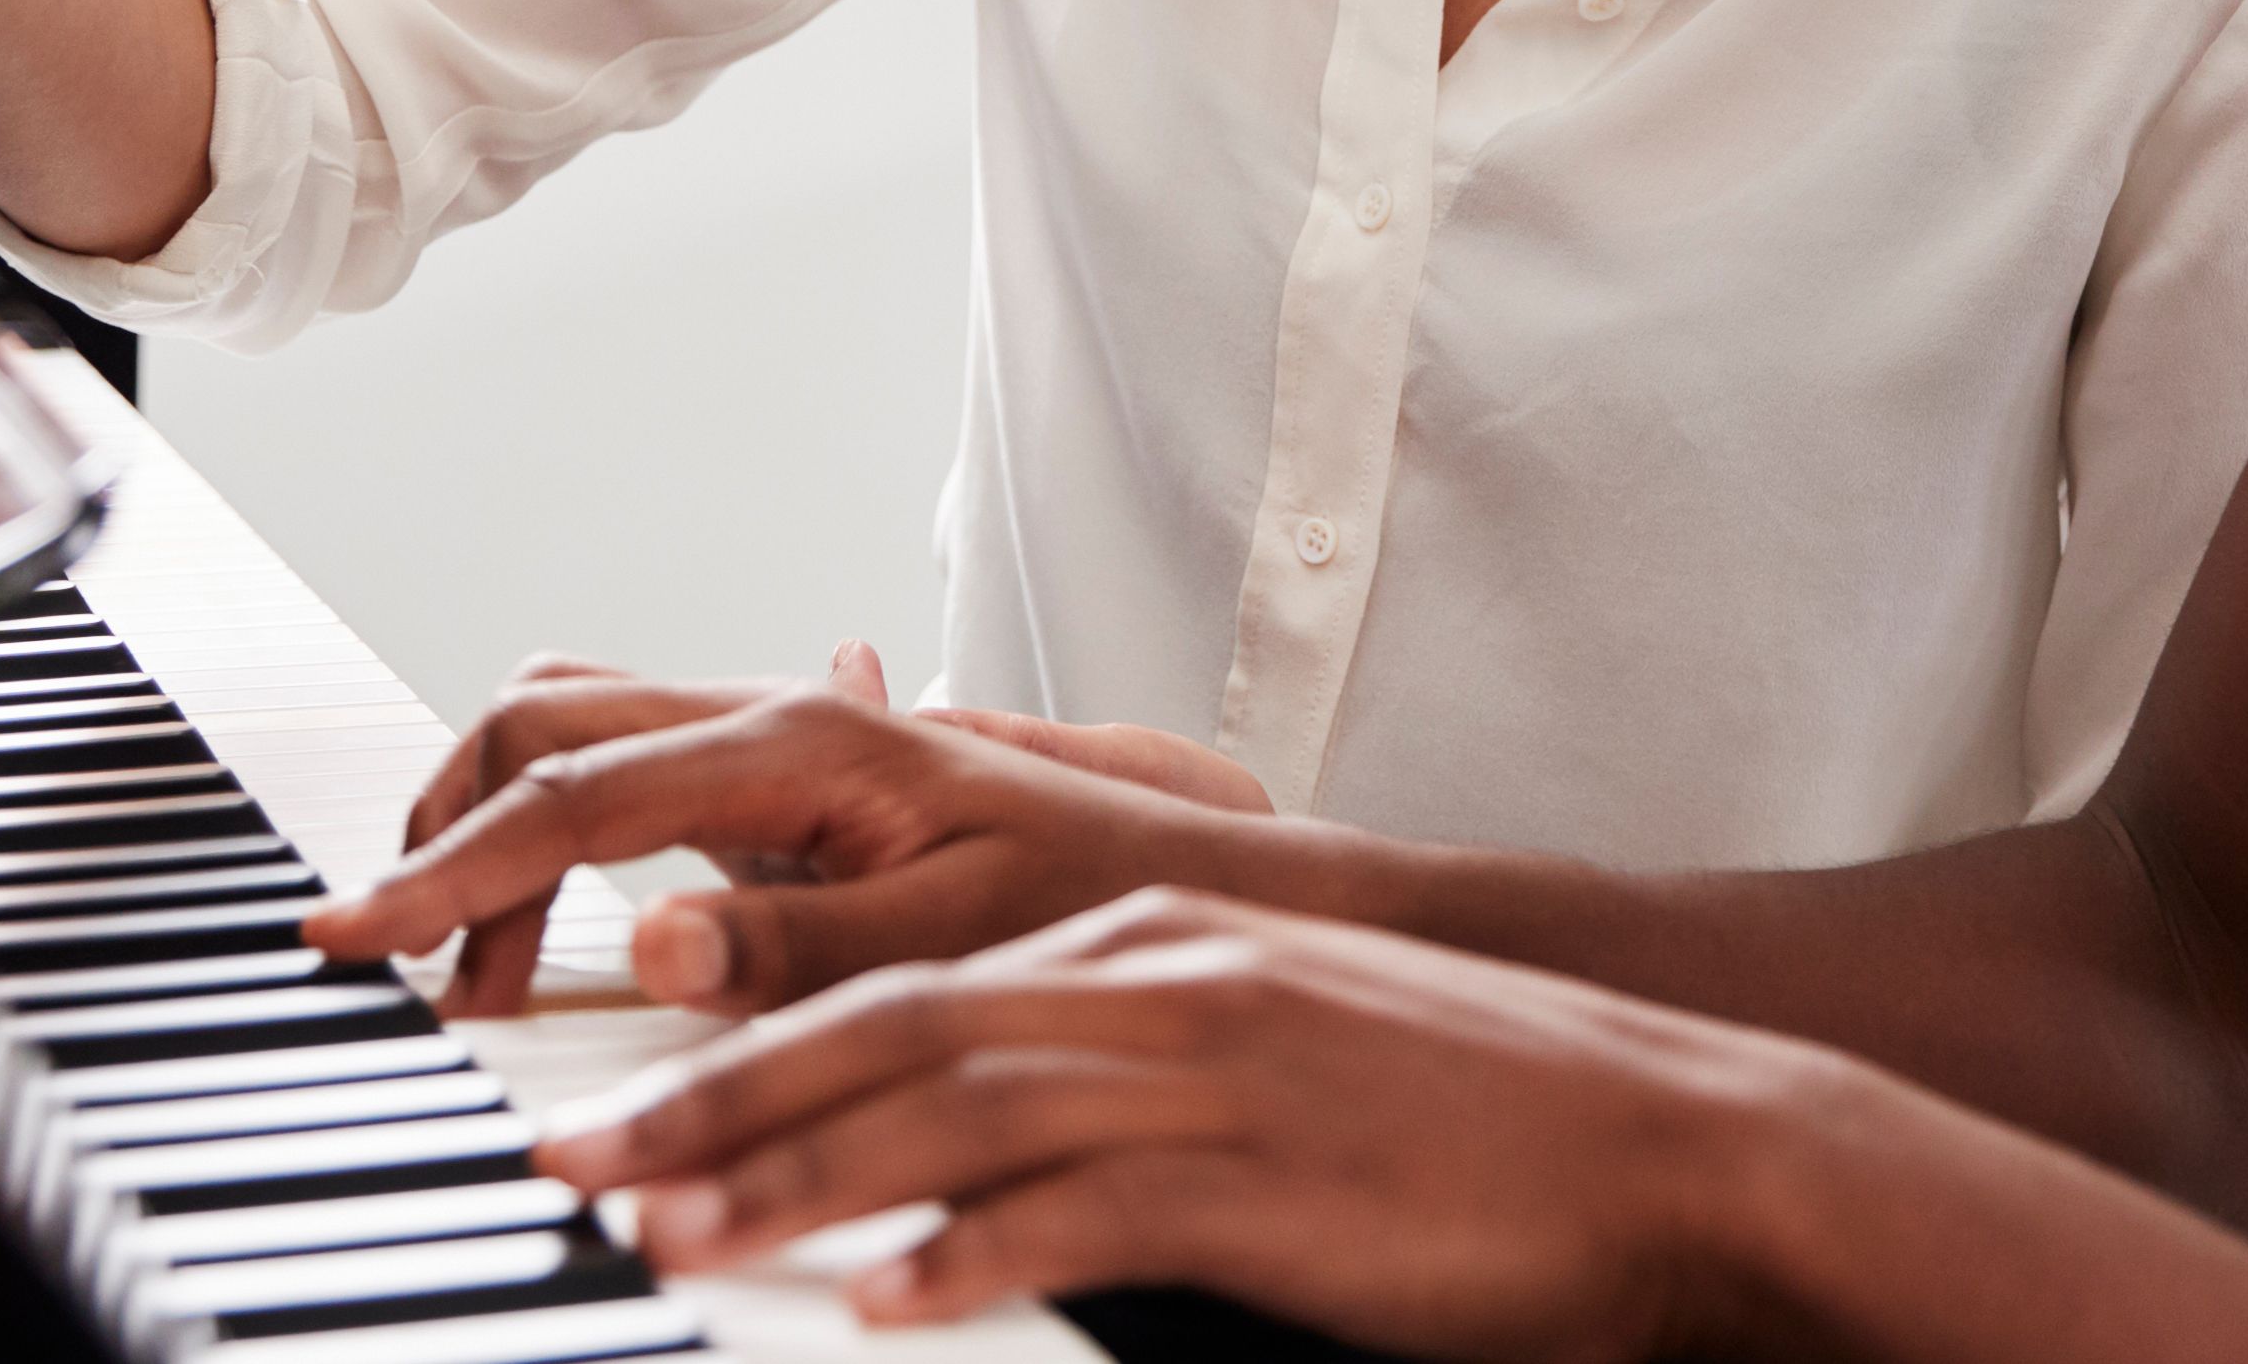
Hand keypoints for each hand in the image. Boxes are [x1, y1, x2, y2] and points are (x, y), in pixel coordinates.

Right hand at [304, 644, 1268, 1017]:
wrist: (1184, 867)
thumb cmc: (1091, 901)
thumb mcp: (950, 944)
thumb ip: (792, 946)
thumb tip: (651, 944)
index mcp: (802, 744)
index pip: (575, 797)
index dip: (450, 872)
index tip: (355, 937)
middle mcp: (772, 717)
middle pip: (542, 720)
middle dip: (446, 825)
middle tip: (409, 958)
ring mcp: (768, 742)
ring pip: (573, 728)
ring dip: (495, 824)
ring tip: (481, 965)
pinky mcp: (774, 783)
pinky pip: (624, 771)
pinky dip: (551, 830)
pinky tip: (555, 927)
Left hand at [534, 890, 1829, 1355]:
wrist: (1665, 1138)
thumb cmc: (1465, 1125)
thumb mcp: (1272, 1051)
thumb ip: (1122, 1057)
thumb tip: (979, 1121)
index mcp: (1153, 948)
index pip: (904, 986)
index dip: (745, 1048)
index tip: (617, 1113)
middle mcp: (1163, 982)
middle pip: (894, 1033)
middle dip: (718, 1104)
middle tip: (582, 1169)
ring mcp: (1220, 1070)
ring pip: (958, 1111)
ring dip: (798, 1179)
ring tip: (672, 1237)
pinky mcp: (1271, 1176)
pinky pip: (1087, 1215)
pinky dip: (971, 1253)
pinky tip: (882, 1300)